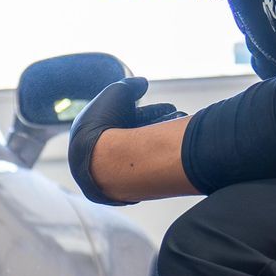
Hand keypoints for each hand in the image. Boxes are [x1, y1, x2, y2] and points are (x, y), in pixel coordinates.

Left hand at [66, 77, 185, 205]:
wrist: (101, 162)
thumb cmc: (104, 124)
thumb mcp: (117, 92)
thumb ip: (130, 85)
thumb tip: (142, 83)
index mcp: (92, 131)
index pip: (125, 120)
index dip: (149, 111)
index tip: (169, 107)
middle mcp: (99, 153)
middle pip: (135, 138)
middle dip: (159, 128)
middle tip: (180, 122)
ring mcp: (109, 173)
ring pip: (139, 156)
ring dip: (161, 144)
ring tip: (182, 136)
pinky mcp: (119, 191)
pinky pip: (140, 173)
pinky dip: (156, 162)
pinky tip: (173, 156)